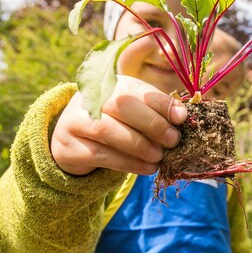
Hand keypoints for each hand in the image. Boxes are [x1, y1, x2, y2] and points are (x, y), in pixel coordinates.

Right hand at [51, 75, 186, 175]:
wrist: (72, 143)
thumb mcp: (132, 113)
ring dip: (139, 145)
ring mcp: (75, 121)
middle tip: (172, 140)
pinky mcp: (70, 147)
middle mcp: (88, 99)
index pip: (136, 88)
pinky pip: (101, 155)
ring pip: (108, 131)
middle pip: (121, 105)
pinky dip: (129, 163)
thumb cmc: (112, 125)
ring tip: (159, 157)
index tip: (181, 117)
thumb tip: (181, 116)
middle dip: (151, 123)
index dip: (160, 102)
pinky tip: (147, 168)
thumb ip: (154, 111)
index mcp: (109, 85)